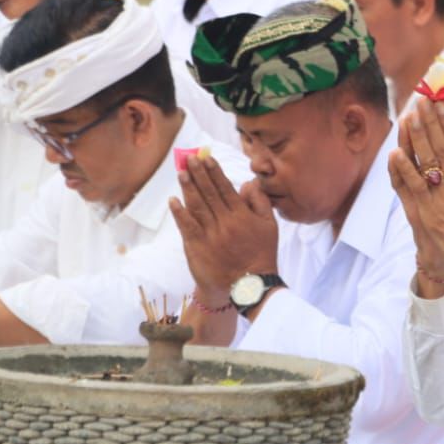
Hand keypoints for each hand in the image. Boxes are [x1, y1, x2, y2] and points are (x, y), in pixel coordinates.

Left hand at [169, 154, 277, 298]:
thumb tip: (248, 182)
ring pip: (197, 206)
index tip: (206, 158)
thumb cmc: (261, 254)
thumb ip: (260, 203)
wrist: (249, 285)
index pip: (226, 188)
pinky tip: (173, 201)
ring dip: (188, 188)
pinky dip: (180, 213)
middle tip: (189, 158)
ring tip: (181, 172)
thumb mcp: (270, 227)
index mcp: (242, 216)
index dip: (215, 172)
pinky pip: (187, 226)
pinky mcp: (198, 247)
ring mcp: (211, 235)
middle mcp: (226, 222)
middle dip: (199, 174)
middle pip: (209, 193)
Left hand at [388, 100, 443, 289]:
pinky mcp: (429, 211)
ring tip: (410, 114)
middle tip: (422, 98)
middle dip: (430, 120)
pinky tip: (396, 152)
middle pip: (441, 146)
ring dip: (417, 137)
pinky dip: (405, 169)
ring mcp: (441, 197)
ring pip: (427, 161)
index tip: (439, 102)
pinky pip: (415, 186)